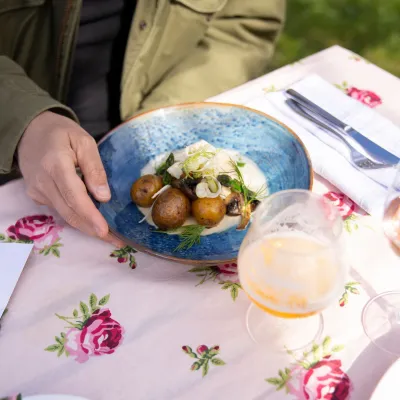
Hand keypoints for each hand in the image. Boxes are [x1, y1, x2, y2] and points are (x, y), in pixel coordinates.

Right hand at [17, 111, 123, 246]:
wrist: (30, 131)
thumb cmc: (61, 133)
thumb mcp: (84, 141)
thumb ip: (94, 168)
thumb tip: (104, 196)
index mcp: (55, 165)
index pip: (74, 196)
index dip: (90, 216)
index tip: (105, 231)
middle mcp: (43, 182)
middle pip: (69, 212)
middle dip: (93, 229)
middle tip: (116, 241)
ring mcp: (38, 191)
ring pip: (65, 215)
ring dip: (87, 227)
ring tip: (110, 237)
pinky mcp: (38, 196)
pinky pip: (61, 210)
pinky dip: (78, 218)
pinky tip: (94, 222)